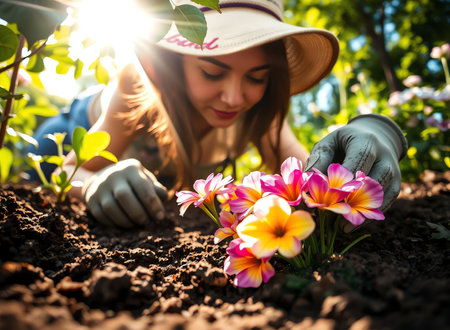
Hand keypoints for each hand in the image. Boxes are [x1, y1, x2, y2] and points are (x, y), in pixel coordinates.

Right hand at [82, 158, 167, 227]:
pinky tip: (124, 224)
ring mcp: (99, 187)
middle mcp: (112, 176)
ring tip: (137, 224)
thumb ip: (156, 188)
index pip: (142, 187)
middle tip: (147, 222)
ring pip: (110, 207)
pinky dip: (114, 223)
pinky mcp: (91, 199)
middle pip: (124, 196)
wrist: (102, 178)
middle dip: (138, 213)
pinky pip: (101, 215)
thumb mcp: (145, 179)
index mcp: (130, 169)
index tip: (160, 217)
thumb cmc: (132, 181)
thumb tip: (164, 198)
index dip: (153, 204)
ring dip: (126, 221)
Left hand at [305, 114, 406, 230]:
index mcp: (366, 142)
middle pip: (372, 182)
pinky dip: (369, 217)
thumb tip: (307, 179)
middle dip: (352, 201)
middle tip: (331, 217)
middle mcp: (384, 156)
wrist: (376, 135)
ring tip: (340, 228)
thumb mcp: (329, 143)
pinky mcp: (396, 184)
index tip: (323, 199)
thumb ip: (320, 158)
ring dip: (361, 213)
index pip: (356, 165)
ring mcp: (394, 171)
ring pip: (382, 196)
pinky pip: (386, 204)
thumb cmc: (344, 143)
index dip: (341, 184)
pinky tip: (350, 227)